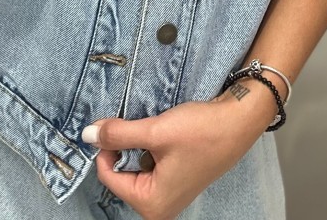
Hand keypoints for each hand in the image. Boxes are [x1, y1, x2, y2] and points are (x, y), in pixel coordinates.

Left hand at [84, 92, 273, 219]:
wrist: (238, 121)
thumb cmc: (202, 131)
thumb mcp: (155, 131)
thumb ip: (119, 135)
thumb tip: (88, 135)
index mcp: (153, 205)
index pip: (109, 178)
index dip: (105, 149)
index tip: (110, 124)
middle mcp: (160, 206)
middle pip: (121, 174)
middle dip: (122, 147)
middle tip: (134, 124)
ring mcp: (170, 194)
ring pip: (135, 167)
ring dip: (135, 145)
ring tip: (152, 128)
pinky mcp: (177, 179)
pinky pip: (150, 165)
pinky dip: (149, 147)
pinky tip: (162, 133)